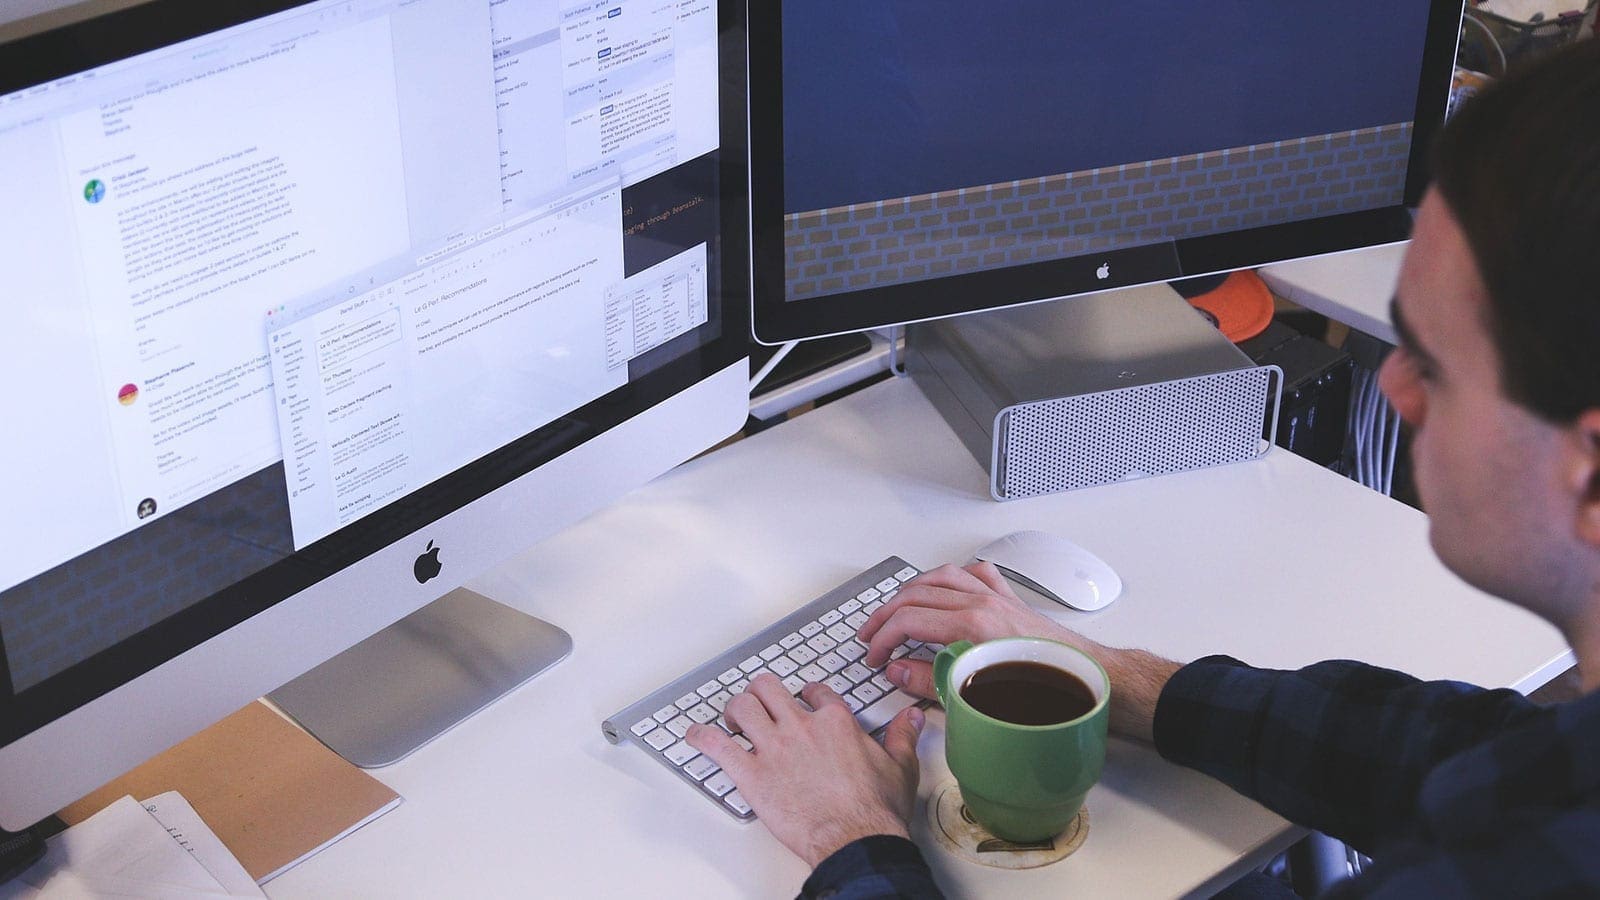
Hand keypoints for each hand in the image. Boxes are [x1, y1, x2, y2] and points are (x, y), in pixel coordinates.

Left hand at [685, 674, 925, 867]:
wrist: (856, 838)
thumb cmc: (875, 810)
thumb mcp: (899, 766)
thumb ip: (902, 736)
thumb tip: (911, 718)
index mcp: (835, 721)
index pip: (814, 692)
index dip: (806, 694)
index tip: (803, 700)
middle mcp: (801, 727)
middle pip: (769, 688)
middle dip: (761, 692)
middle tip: (759, 703)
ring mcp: (774, 748)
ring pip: (742, 707)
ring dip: (733, 710)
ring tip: (732, 719)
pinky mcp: (752, 774)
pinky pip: (717, 746)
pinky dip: (701, 738)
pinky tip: (696, 737)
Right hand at [859, 561, 1091, 698]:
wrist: (1090, 682)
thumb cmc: (1047, 692)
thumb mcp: (976, 696)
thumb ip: (930, 681)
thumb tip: (898, 671)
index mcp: (973, 625)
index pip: (909, 620)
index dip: (883, 639)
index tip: (875, 657)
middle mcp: (984, 603)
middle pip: (917, 594)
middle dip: (887, 614)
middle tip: (872, 635)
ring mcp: (998, 598)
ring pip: (942, 577)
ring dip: (912, 590)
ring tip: (895, 607)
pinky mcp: (1011, 601)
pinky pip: (976, 575)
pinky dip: (954, 578)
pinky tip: (946, 588)